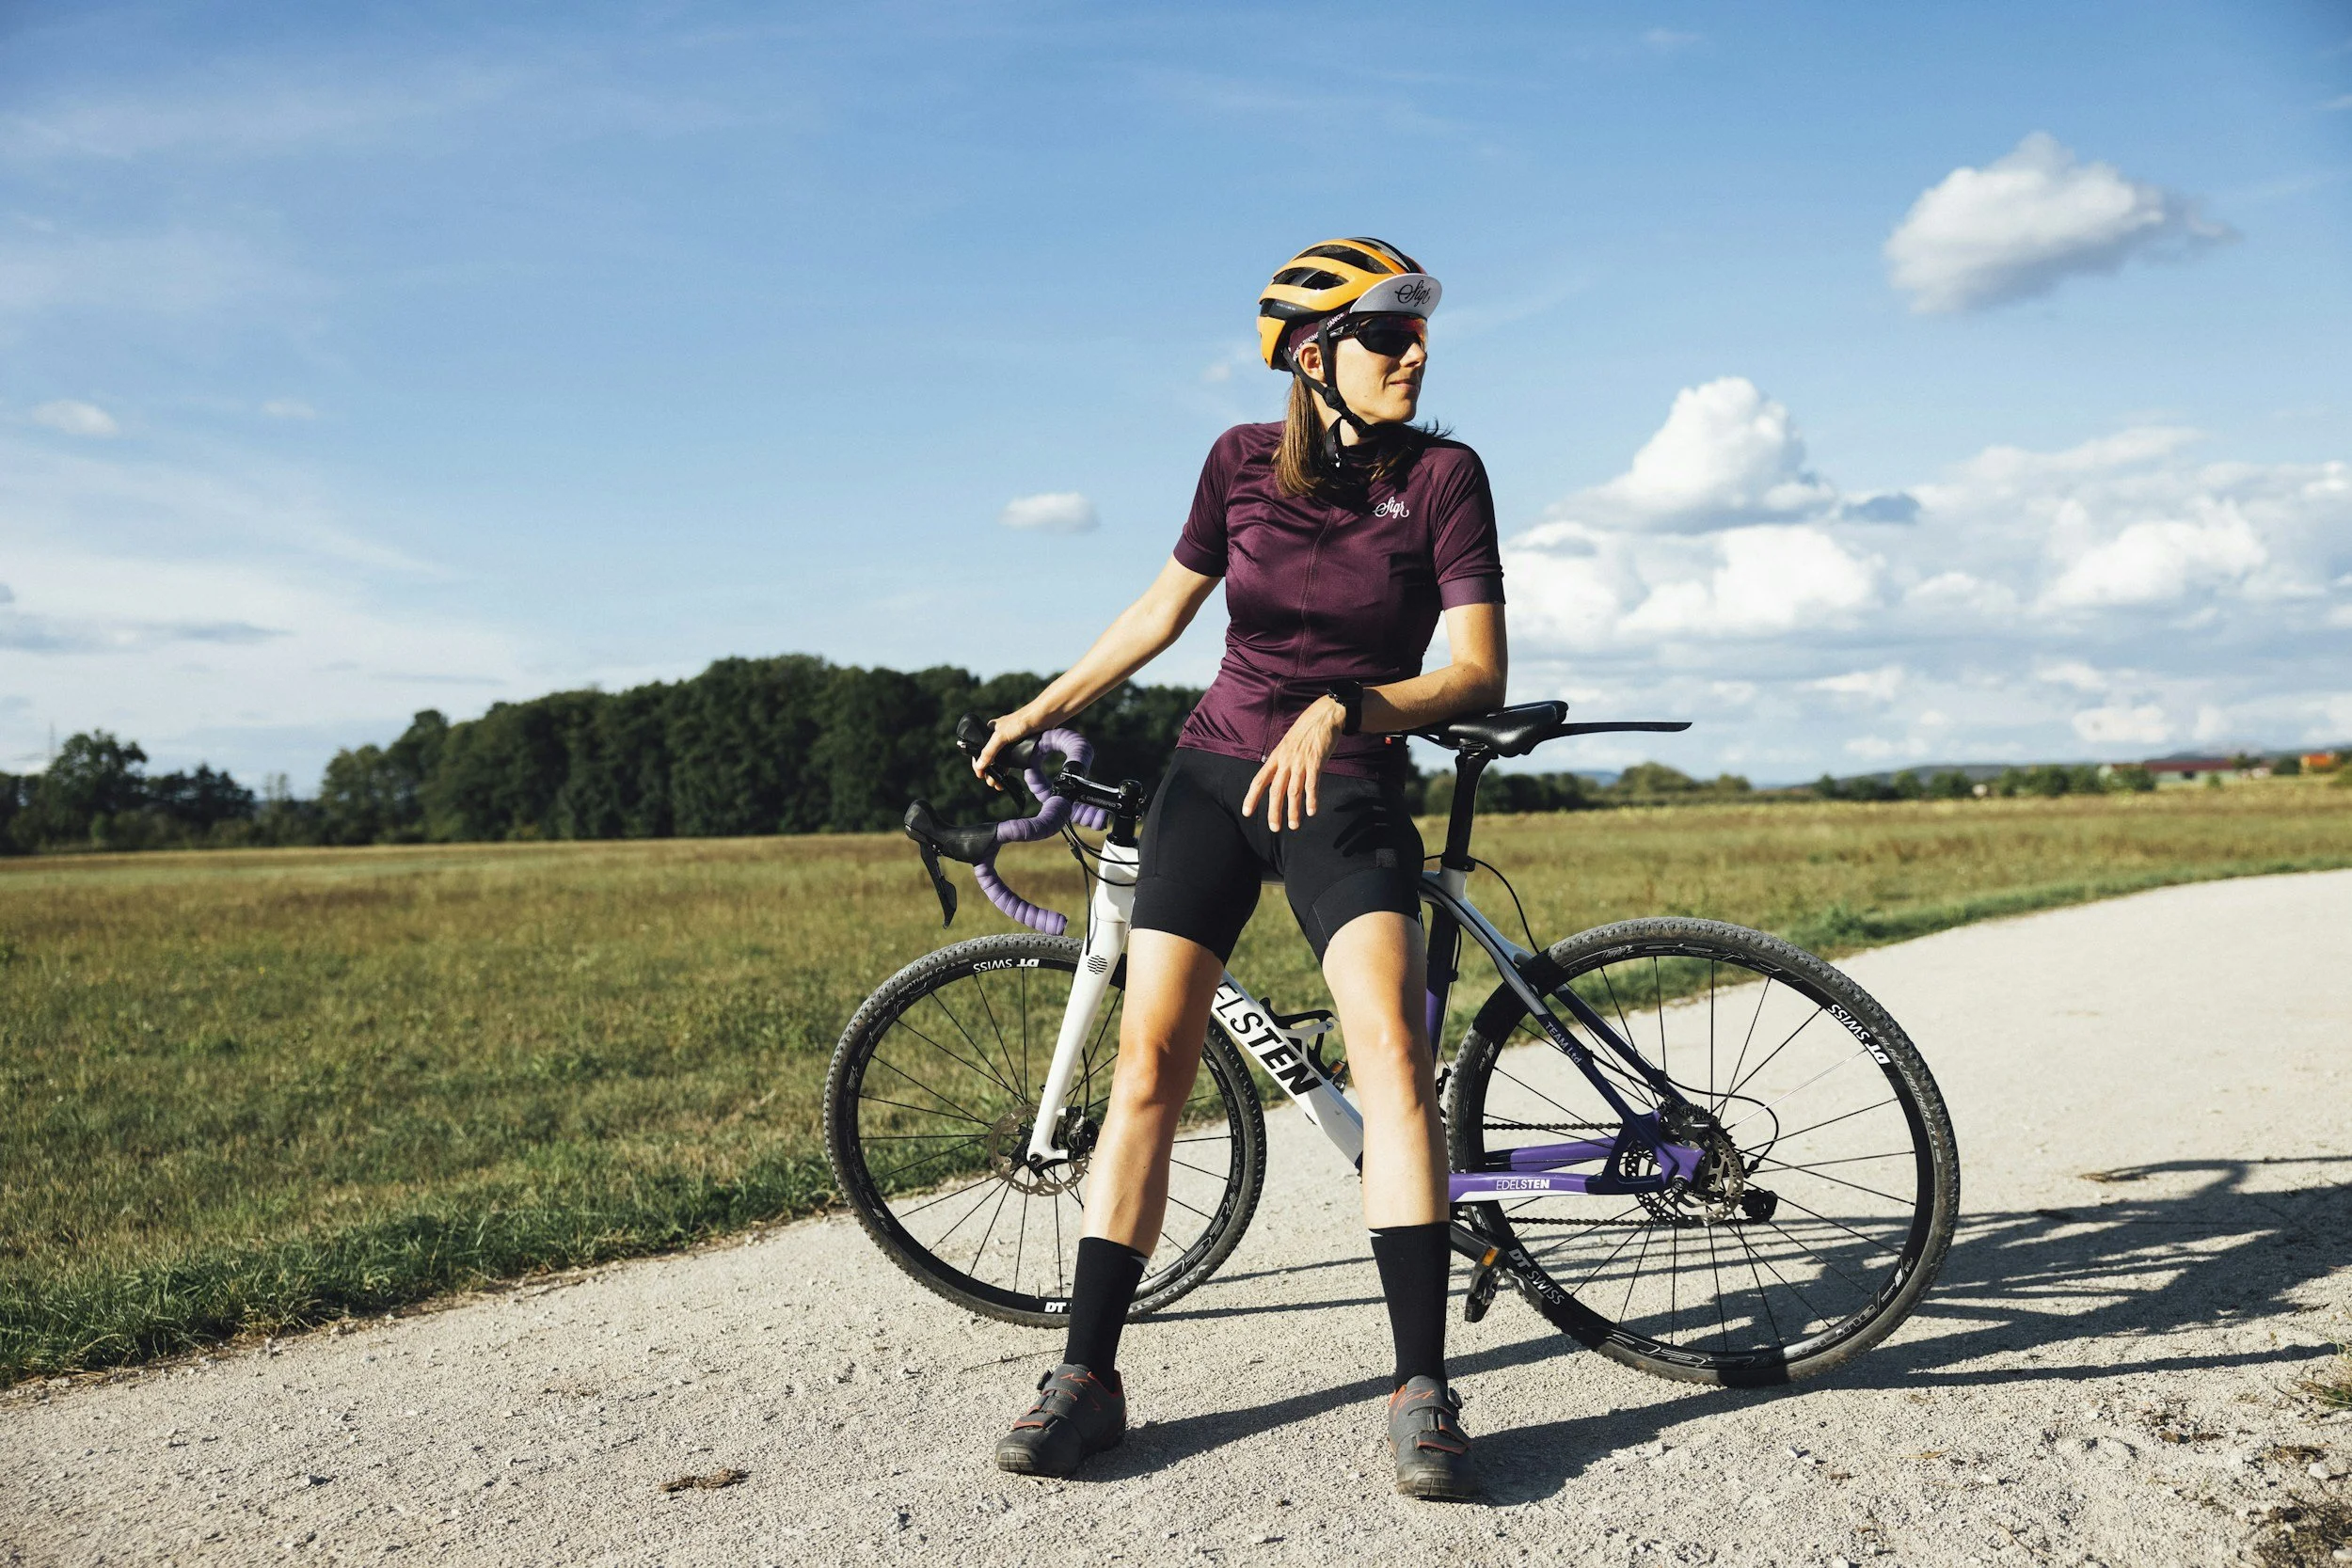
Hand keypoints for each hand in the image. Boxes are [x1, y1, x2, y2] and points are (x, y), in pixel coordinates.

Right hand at [972, 710, 1039, 789]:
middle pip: (990, 757)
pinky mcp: (1020, 745)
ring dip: (999, 772)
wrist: (1043, 717)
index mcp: (990, 731)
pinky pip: (1011, 759)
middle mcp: (998, 736)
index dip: (978, 763)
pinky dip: (1009, 768)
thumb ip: (989, 751)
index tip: (981, 776)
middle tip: (992, 783)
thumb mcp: (1000, 737)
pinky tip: (1009, 776)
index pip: (979, 750)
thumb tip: (979, 766)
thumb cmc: (1020, 722)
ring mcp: (1010, 741)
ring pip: (1001, 760)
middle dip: (989, 771)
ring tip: (999, 784)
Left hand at [1241, 698, 1346, 830]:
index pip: (1259, 780)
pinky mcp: (1316, 761)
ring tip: (1293, 825)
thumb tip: (1278, 776)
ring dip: (1293, 810)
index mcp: (1276, 757)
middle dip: (1274, 811)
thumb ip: (1283, 761)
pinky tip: (1312, 811)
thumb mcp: (1288, 744)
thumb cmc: (1307, 730)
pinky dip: (1312, 799)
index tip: (1246, 812)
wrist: (1324, 715)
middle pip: (1276, 790)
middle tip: (1274, 828)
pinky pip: (1312, 784)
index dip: (1252, 797)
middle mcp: (1285, 761)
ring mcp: (1300, 761)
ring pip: (1293, 791)